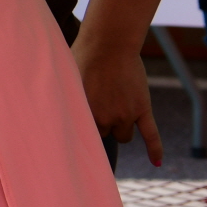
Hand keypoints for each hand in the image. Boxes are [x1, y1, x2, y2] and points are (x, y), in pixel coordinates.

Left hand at [74, 32, 163, 163]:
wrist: (109, 43)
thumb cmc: (83, 58)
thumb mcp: (67, 80)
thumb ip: (67, 100)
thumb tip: (49, 111)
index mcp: (83, 112)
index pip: (83, 134)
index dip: (83, 130)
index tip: (79, 132)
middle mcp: (104, 118)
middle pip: (104, 134)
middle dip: (102, 124)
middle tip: (100, 104)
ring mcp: (125, 115)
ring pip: (123, 135)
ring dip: (119, 127)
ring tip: (115, 105)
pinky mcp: (142, 109)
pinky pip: (151, 135)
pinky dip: (155, 150)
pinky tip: (156, 163)